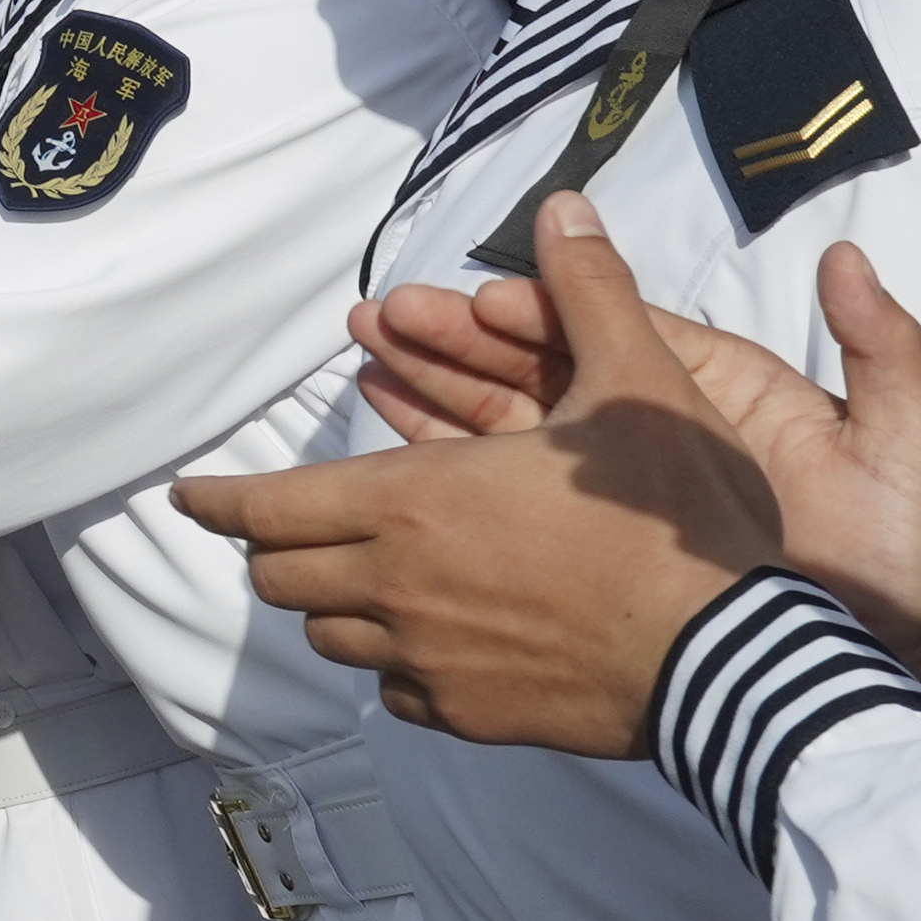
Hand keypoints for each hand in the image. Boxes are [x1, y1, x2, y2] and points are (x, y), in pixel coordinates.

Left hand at [178, 196, 920, 750]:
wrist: (732, 656)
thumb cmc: (675, 517)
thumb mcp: (639, 384)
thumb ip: (589, 292)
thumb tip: (564, 206)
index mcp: (411, 500)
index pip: (267, 506)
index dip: (219, 501)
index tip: (188, 498)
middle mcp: (396, 583)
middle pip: (280, 576)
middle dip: (274, 549)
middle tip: (286, 531)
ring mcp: (426, 656)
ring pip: (329, 636)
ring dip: (333, 606)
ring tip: (360, 581)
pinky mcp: (467, 714)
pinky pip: (396, 691)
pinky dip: (396, 666)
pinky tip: (432, 645)